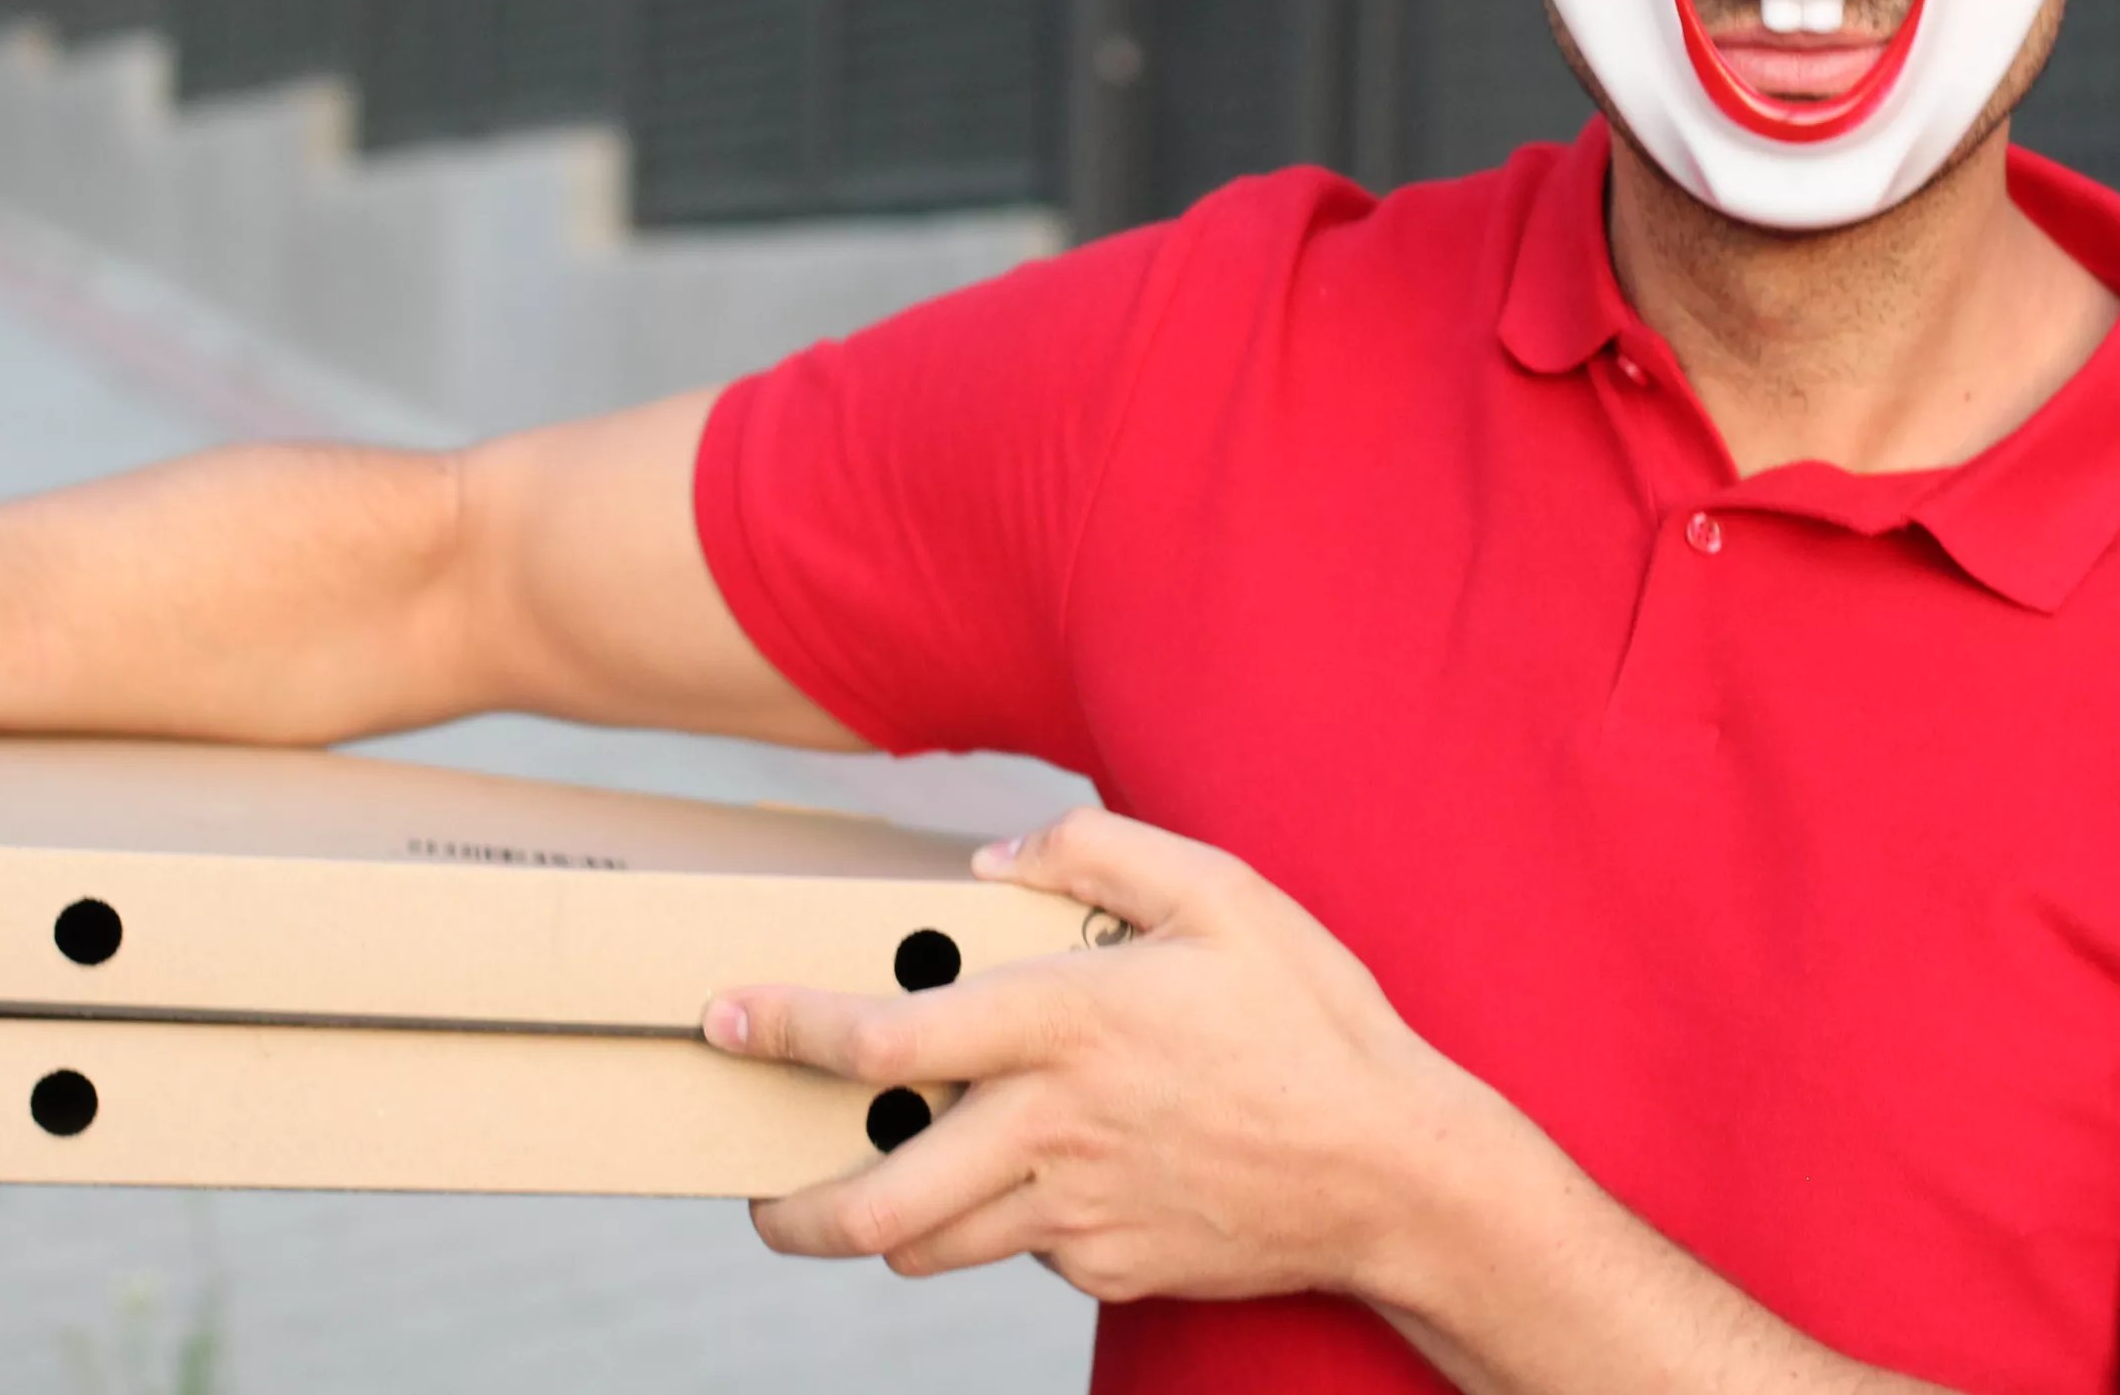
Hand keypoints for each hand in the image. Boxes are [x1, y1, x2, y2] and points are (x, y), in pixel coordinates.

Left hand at [706, 807, 1484, 1304]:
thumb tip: (991, 858)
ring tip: (867, 1192)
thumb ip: (1097, 851)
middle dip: (792, 1208)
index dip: (785, 1029)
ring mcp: (1078, 1213)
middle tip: (760, 1193)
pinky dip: (1004, 1224)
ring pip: (929, 1247)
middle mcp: (1053, 1129)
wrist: (1395, 1172)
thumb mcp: (1222, 893)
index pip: (887, 1038)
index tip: (724, 1017)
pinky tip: (1042, 1180)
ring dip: (880, 1228)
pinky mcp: (1108, 1268)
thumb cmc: (1312, 1018)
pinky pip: (1021, 1252)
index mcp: (1067, 1024)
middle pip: (874, 1202)